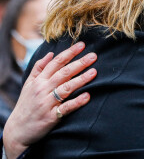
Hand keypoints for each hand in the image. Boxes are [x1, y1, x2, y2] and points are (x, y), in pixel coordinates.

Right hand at [3, 42, 96, 158]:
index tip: (82, 45)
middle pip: (64, 73)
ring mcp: (47, 103)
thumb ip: (39, 67)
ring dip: (81, 79)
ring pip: (66, 88)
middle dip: (80, 63)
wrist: (17, 131)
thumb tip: (51, 53)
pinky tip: (87, 96)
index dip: (70, 53)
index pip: (57, 62)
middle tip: (93, 56)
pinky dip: (76, 102)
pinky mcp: (51, 117)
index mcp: (39, 80)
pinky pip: (66, 108)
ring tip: (94, 72)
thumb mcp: (29, 84)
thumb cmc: (26, 104)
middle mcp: (43, 89)